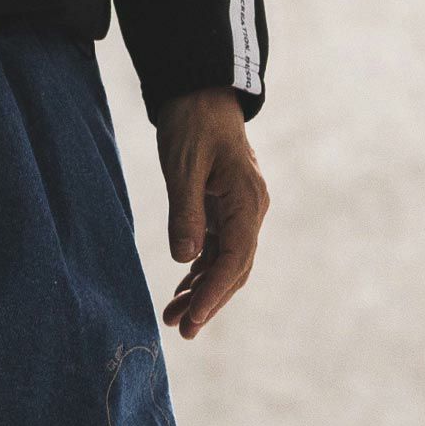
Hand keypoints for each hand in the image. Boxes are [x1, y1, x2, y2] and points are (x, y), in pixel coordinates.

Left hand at [155, 88, 268, 340]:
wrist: (201, 93)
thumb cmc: (192, 124)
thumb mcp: (182, 167)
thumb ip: (184, 213)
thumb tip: (185, 260)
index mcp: (247, 201)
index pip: (235, 259)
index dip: (213, 293)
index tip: (192, 319)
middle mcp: (251, 210)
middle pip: (235, 269)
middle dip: (209, 302)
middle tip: (182, 332)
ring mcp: (241, 211)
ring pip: (226, 264)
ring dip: (201, 292)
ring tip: (173, 318)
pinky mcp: (227, 210)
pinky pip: (217, 251)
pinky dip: (200, 273)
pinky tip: (181, 292)